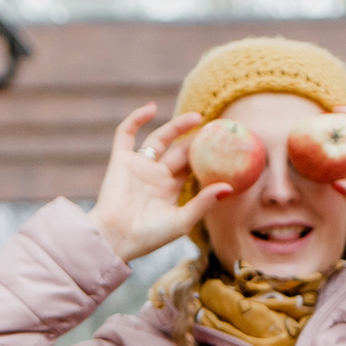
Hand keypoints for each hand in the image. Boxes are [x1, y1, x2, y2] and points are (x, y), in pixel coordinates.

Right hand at [90, 104, 229, 263]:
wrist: (116, 238)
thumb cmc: (149, 236)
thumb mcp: (182, 221)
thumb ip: (203, 202)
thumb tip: (229, 187)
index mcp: (171, 190)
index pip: (193, 167)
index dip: (208, 156)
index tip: (227, 145)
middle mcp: (157, 176)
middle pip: (180, 151)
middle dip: (197, 140)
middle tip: (217, 127)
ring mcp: (139, 166)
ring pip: (160, 139)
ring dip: (176, 126)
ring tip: (197, 117)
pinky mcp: (121, 160)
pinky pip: (126, 134)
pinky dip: (136, 119)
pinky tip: (152, 108)